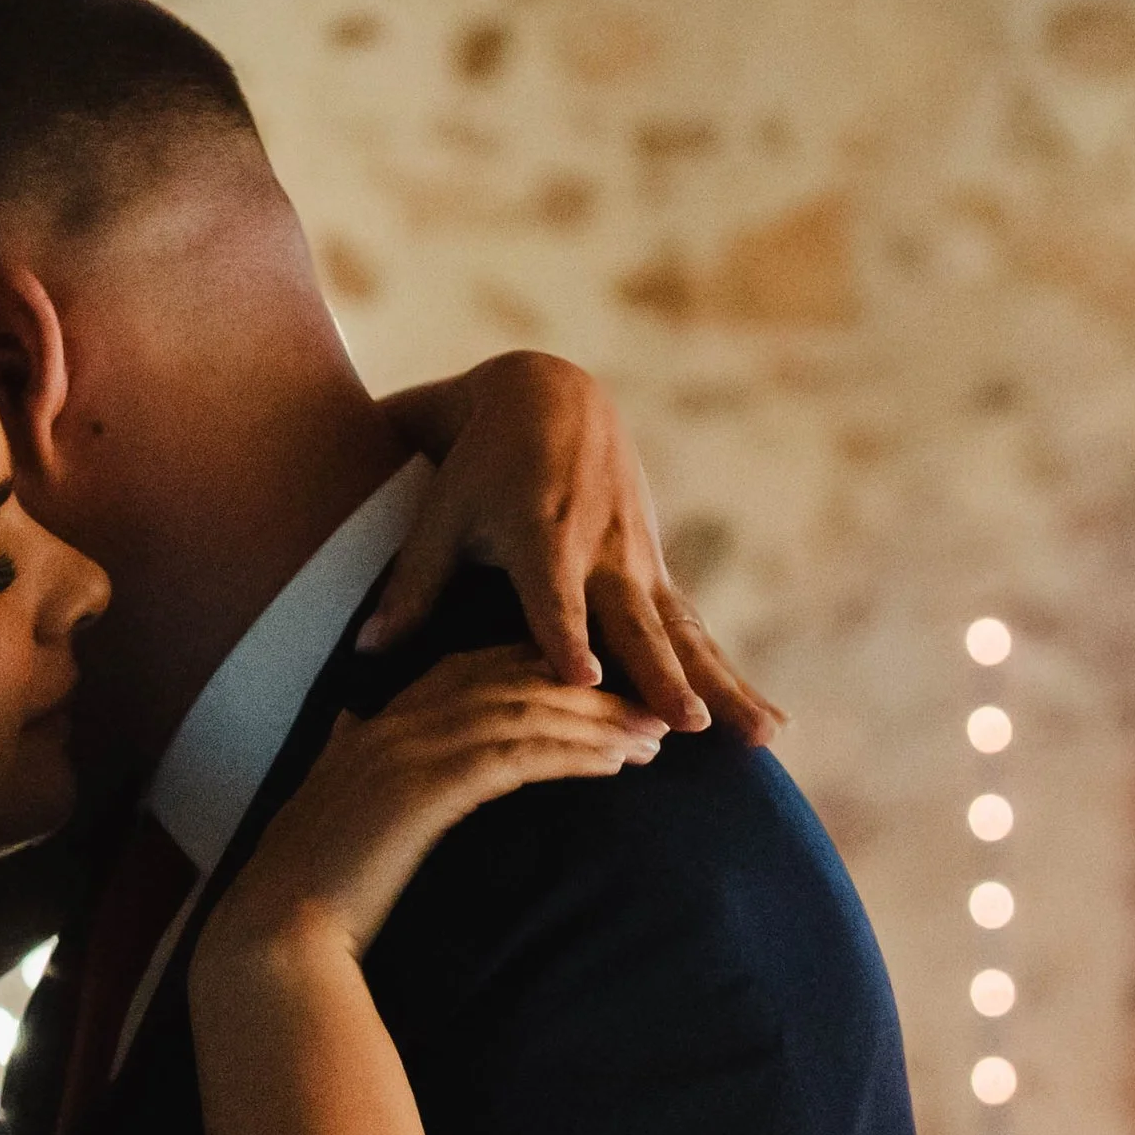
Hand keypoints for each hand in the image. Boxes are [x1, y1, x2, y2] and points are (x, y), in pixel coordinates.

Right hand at [210, 648, 665, 964]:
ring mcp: (407, 753)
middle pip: (507, 680)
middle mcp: (391, 726)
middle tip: (647, 707)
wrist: (276, 936)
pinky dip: (573, 753)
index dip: (535, 670)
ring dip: (595, 722)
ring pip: (522, 711)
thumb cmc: (306, 893)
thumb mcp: (326, 808)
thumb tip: (345, 726)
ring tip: (651, 737)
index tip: (592, 686)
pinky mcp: (427, 790)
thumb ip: (343, 759)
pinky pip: (518, 756)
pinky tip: (616, 763)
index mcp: (373, 730)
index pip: (465, 670)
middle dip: (584, 690)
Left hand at [362, 352, 781, 746]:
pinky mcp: (658, 572)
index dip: (566, 634)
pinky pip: (696, 633)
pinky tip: (768, 725)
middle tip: (685, 723)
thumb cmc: (479, 464)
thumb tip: (366, 650)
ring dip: (722, 686)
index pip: (552, 593)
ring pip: (684, 634)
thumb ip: (412, 584)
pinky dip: (730, 677)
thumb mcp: (441, 513)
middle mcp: (600, 549)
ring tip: (761, 739)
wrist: (552, 396)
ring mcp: (638, 562)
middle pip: (634, 621)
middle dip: (660, 673)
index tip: (582, 678)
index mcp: (541, 533)